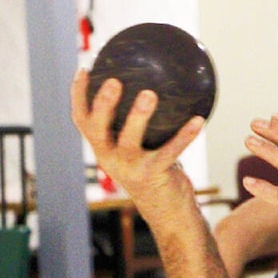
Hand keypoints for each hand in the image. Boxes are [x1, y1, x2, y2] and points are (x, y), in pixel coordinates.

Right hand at [69, 69, 203, 214]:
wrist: (165, 208)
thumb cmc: (154, 168)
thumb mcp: (141, 146)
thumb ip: (140, 122)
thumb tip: (155, 82)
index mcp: (103, 147)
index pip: (82, 120)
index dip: (79, 95)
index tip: (84, 69)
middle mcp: (109, 158)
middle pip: (97, 129)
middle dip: (102, 104)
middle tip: (113, 80)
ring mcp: (130, 168)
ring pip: (129, 140)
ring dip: (138, 116)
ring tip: (150, 94)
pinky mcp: (153, 175)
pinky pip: (170, 151)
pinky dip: (184, 135)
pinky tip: (198, 120)